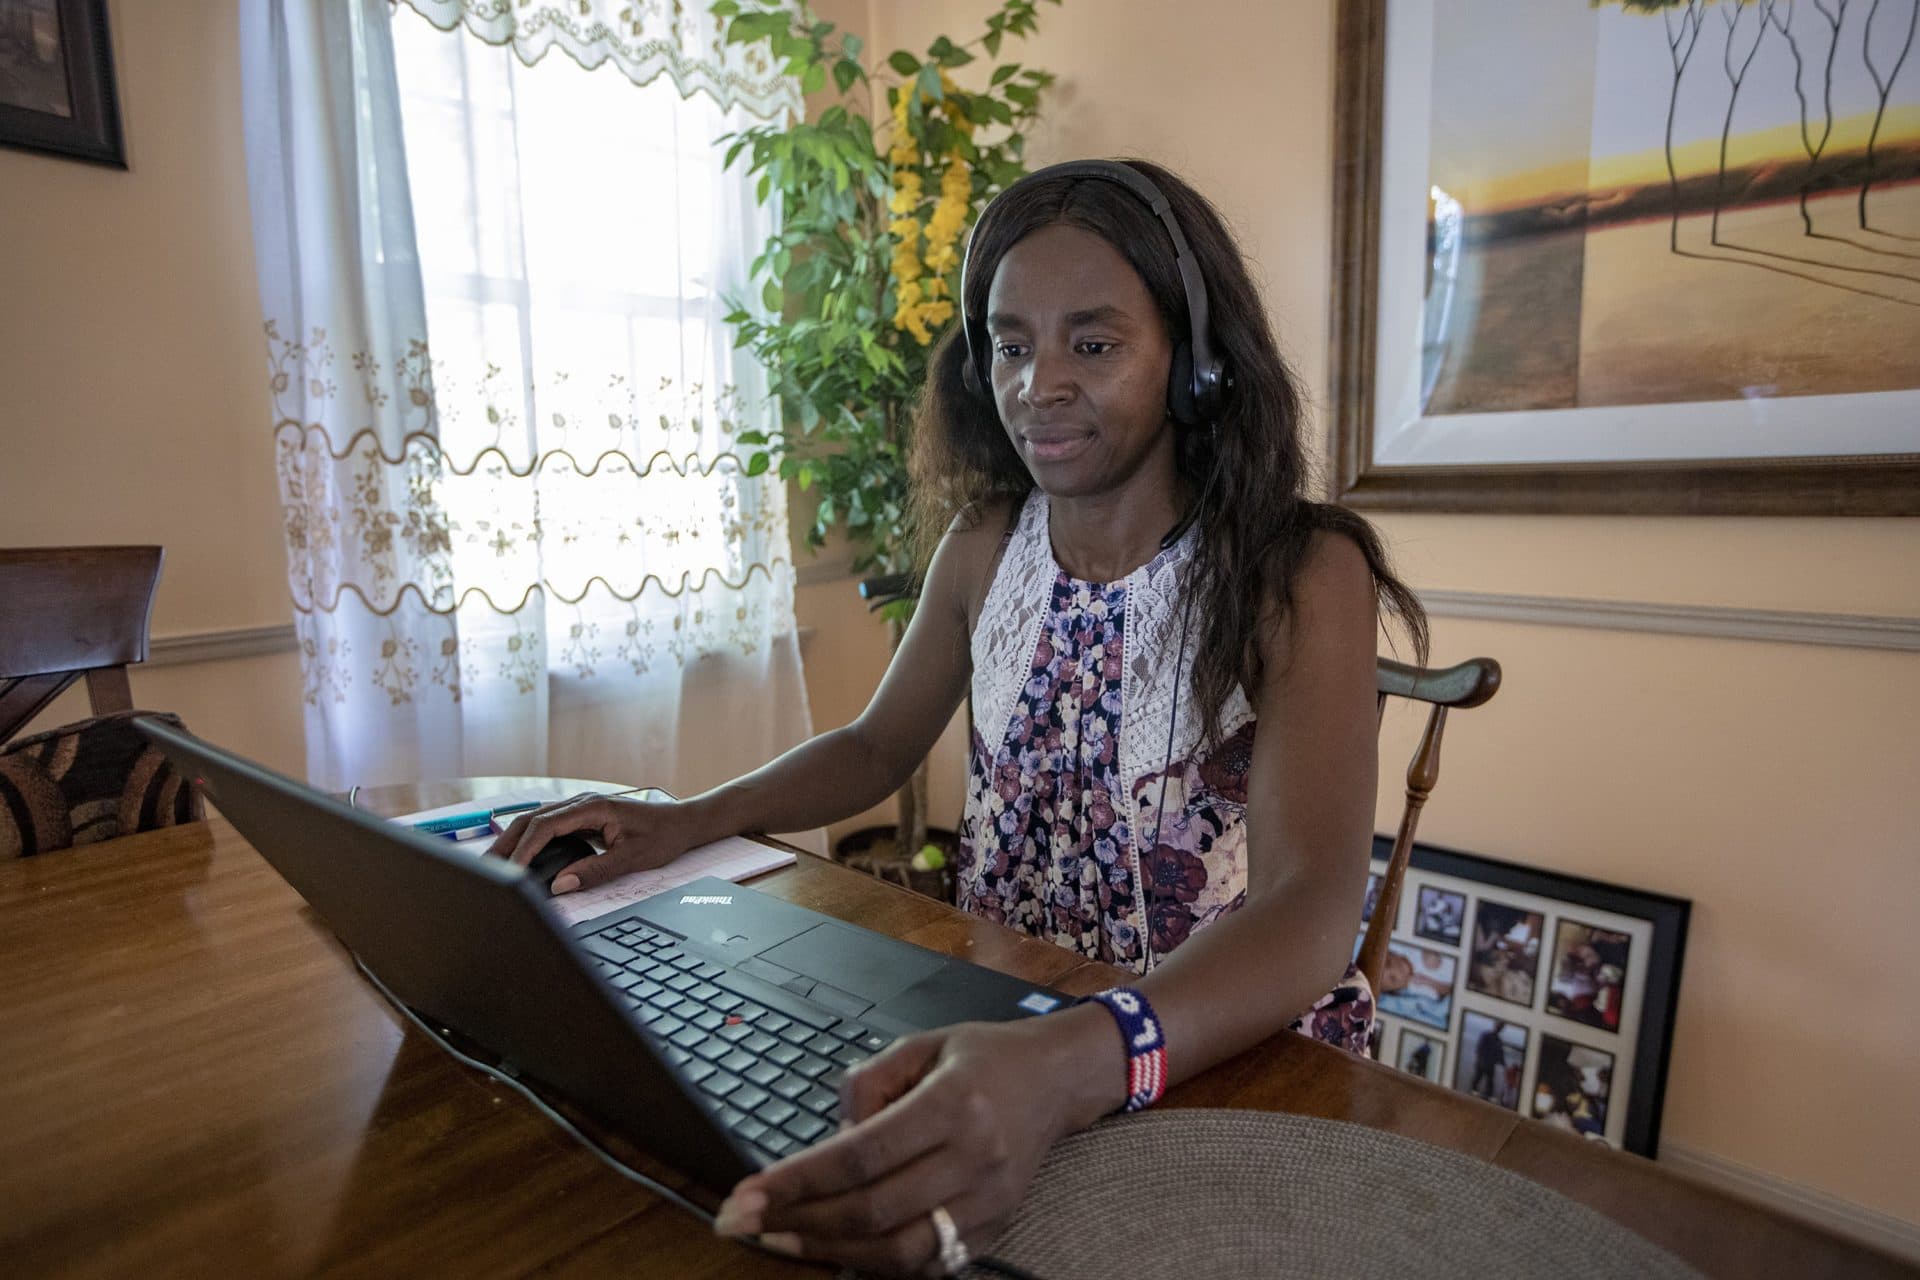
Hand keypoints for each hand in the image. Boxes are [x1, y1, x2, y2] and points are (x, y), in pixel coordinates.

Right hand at [488, 793, 707, 893]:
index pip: (546, 825)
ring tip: (493, 865)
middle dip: (507, 843)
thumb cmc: (663, 837)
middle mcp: (582, 802)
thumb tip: (561, 885)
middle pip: (532, 819)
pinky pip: (547, 826)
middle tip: (486, 869)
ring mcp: (580, 808)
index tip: (512, 871)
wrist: (683, 823)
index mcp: (593, 807)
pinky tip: (517, 857)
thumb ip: (595, 871)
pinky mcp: (581, 817)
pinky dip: (528, 840)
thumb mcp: (632, 858)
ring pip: (536, 821)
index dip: (525, 849)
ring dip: (514, 840)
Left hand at [711, 1006, 1120, 1276]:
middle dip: (799, 1220)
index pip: (862, 1155)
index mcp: (955, 1103)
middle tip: (743, 1222)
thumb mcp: (922, 1044)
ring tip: (782, 1239)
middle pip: (874, 1209)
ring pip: (900, 1250)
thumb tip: (832, 1137)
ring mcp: (991, 1201)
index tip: (747, 1193)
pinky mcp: (997, 1227)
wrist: (1058, 1078)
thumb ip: (868, 1084)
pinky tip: (838, 1249)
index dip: (798, 1180)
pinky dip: (878, 1264)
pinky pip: (930, 1264)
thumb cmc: (985, 1057)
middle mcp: (977, 1157)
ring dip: (831, 1250)